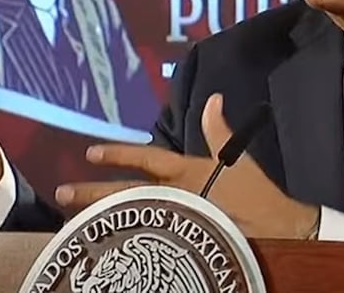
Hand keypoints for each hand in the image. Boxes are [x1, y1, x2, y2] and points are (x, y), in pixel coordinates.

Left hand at [55, 94, 319, 239]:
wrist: (281, 232)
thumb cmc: (259, 194)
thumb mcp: (238, 158)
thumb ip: (219, 130)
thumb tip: (213, 98)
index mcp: (188, 172)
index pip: (146, 159)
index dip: (117, 154)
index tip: (89, 153)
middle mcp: (177, 196)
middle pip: (126, 192)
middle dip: (93, 192)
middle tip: (62, 192)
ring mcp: (177, 221)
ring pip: (129, 217)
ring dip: (100, 217)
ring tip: (71, 220)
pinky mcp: (182, 243)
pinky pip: (146, 241)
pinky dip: (124, 240)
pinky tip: (104, 244)